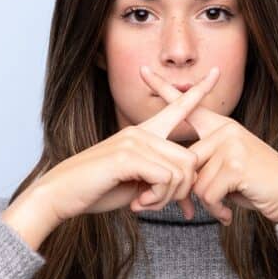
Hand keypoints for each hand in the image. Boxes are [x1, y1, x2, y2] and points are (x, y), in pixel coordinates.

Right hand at [29, 68, 220, 223]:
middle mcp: (141, 131)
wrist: (62, 194)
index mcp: (143, 133)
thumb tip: (185, 192)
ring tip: (145, 204)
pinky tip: (138, 204)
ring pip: (181, 171)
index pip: (177, 107)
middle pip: (190, 158)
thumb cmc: (96, 190)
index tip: (215, 72)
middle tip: (158, 205)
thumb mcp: (135, 184)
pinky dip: (158, 199)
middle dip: (181, 191)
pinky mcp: (127, 155)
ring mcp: (134, 140)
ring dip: (167, 198)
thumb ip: (160, 180)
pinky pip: (166, 179)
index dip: (198, 92)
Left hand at [139, 65, 277, 224]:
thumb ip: (204, 165)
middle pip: (186, 163)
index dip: (163, 89)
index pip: (188, 107)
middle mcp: (225, 130)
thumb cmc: (257, 185)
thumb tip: (176, 177)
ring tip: (226, 205)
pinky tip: (228, 212)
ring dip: (208, 203)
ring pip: (195, 182)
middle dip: (190, 192)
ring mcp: (231, 144)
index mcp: (221, 126)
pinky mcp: (235, 164)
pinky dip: (215, 209)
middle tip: (207, 205)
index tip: (142, 71)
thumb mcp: (227, 169)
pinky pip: (207, 194)